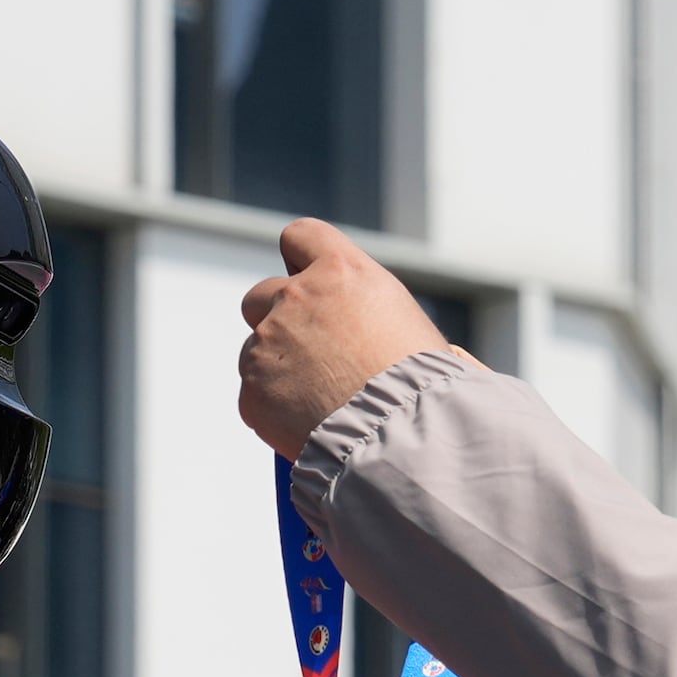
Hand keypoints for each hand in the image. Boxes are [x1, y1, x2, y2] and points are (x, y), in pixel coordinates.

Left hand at [238, 218, 448, 457]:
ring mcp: (267, 344)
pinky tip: (311, 426)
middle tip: (313, 358)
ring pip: (255, 352)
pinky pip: (255, 397)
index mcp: (341, 271)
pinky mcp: (253, 392)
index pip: (299, 237)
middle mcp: (296, 297)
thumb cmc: (424, 386)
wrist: (404, 439)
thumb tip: (357, 327)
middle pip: (260, 296)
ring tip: (323, 404)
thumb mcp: (405, 324)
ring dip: (278, 372)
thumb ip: (365, 310)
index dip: (300, 261)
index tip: (308, 284)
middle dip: (278, 321)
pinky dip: (275, 411)